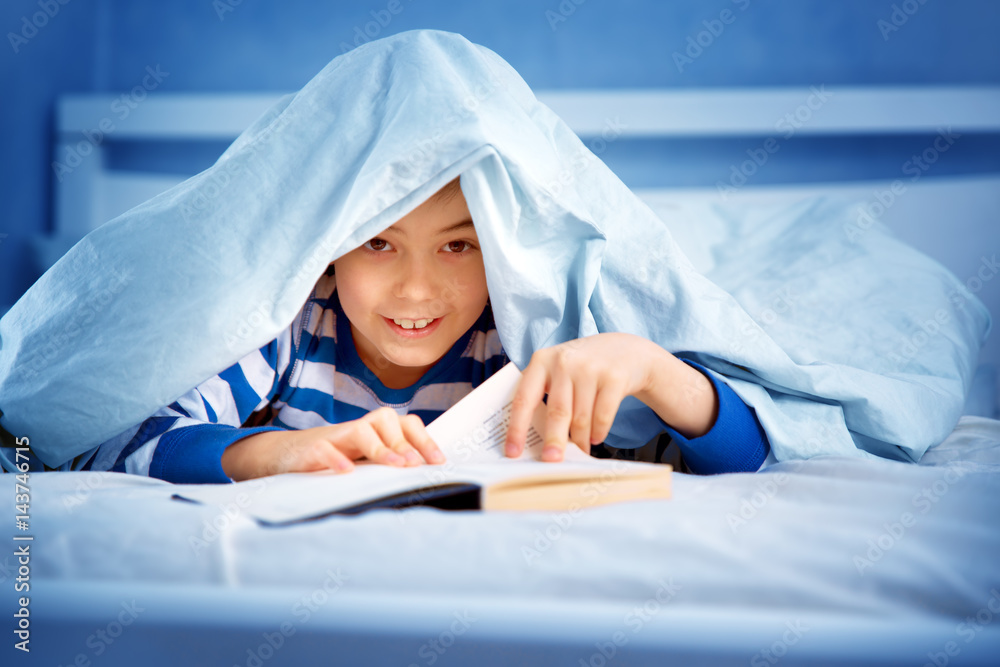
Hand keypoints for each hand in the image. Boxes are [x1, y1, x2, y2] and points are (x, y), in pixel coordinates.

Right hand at [221, 408, 444, 480]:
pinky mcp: (311, 449)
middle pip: (387, 421)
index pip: (405, 424)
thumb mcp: (365, 461)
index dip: (424, 440)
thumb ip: (390, 464)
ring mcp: (335, 436)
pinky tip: (347, 471)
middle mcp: (359, 429)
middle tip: (416, 465)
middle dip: (405, 442)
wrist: (285, 454)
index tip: (438, 462)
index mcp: (376, 432)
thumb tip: (425, 481)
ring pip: (361, 430)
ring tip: (395, 466)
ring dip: (381, 448)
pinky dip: (336, 458)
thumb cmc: (334, 458)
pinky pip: (325, 447)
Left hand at [504, 333, 717, 461]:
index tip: (513, 452)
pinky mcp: (614, 378)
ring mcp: (591, 368)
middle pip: (557, 412)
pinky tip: (596, 437)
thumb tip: (532, 439)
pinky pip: (602, 416)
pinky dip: (598, 432)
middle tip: (551, 461)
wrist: (626, 351)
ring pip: (581, 418)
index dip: (517, 428)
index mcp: (542, 361)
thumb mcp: (559, 370)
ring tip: (580, 449)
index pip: (524, 399)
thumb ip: (544, 394)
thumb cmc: (584, 367)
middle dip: (553, 441)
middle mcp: (565, 362)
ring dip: (580, 440)